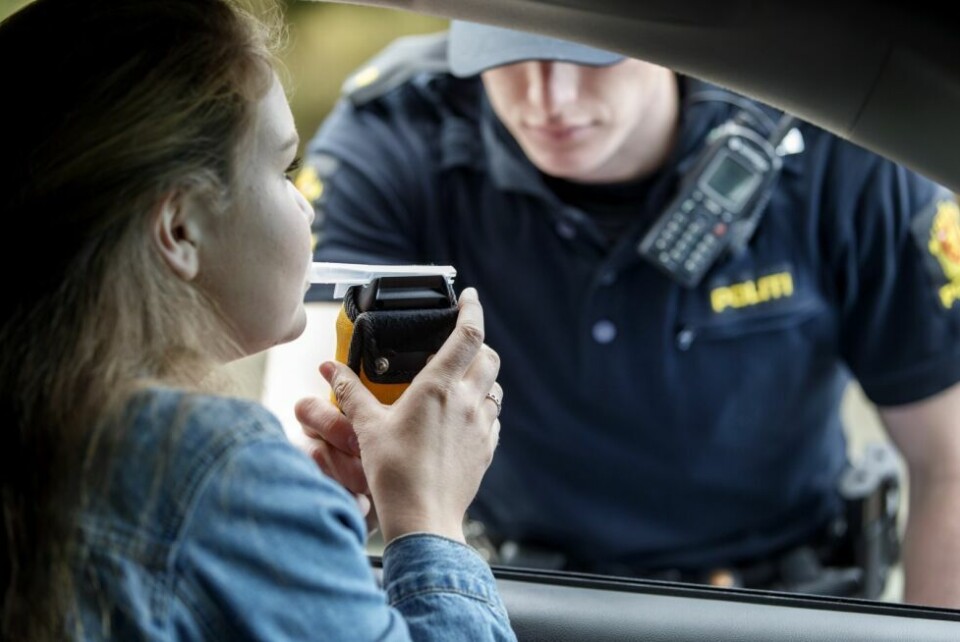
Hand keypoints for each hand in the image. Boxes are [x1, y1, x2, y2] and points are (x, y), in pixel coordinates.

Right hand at [307, 287, 501, 543]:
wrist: (424, 519)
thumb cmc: (395, 473)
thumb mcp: (368, 428)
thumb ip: (351, 392)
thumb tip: (330, 369)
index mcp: (439, 387)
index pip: (468, 335)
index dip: (472, 310)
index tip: (468, 296)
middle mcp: (468, 402)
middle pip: (488, 357)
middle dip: (478, 344)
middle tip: (458, 344)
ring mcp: (482, 426)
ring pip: (495, 388)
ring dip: (482, 378)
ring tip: (460, 382)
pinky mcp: (487, 449)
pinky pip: (494, 418)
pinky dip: (484, 409)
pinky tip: (464, 419)